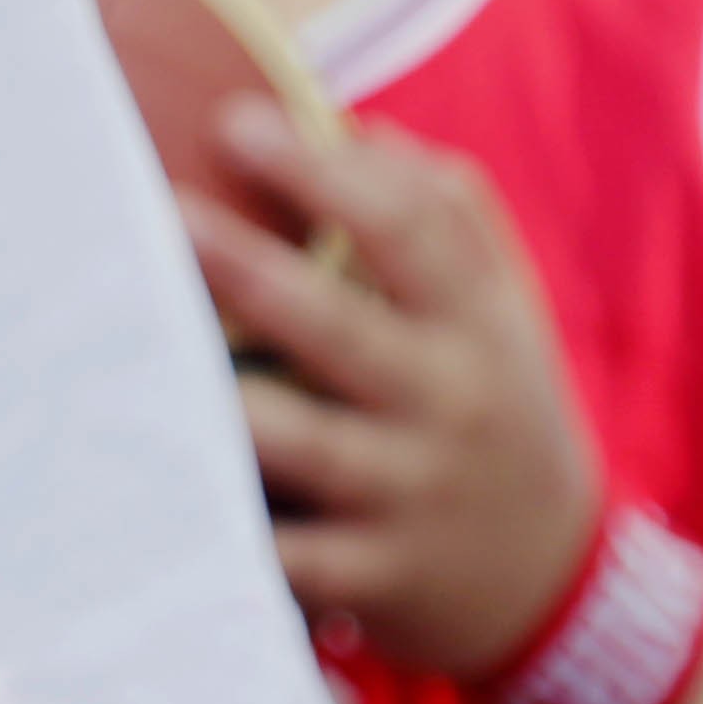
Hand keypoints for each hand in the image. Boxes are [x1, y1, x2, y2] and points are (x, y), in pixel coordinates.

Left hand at [195, 99, 601, 680]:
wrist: (558, 582)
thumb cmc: (492, 405)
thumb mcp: (500, 313)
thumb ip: (447, 214)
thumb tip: (356, 127)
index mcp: (475, 324)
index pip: (412, 231)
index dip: (325, 173)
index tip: (233, 120)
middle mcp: (449, 403)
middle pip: (345, 329)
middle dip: (255, 275)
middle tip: (164, 216)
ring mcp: (410, 493)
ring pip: (310, 444)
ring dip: (230, 408)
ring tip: (144, 358)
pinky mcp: (376, 576)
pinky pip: (294, 556)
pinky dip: (236, 536)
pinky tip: (161, 499)